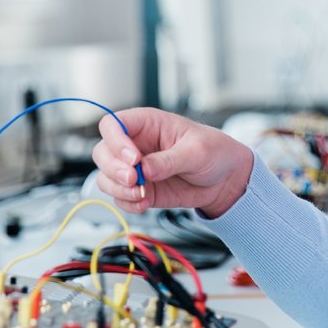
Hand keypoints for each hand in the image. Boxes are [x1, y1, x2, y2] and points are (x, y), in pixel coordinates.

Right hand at [92, 106, 253, 217]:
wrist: (225, 179)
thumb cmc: (214, 151)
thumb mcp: (197, 150)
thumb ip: (169, 160)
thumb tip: (144, 169)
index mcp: (147, 124)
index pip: (113, 124)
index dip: (116, 141)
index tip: (134, 158)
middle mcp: (135, 144)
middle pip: (102, 152)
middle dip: (113, 169)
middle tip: (134, 180)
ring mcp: (135, 169)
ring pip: (106, 177)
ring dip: (118, 190)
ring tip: (142, 194)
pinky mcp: (140, 189)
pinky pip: (120, 198)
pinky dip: (127, 204)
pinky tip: (144, 204)